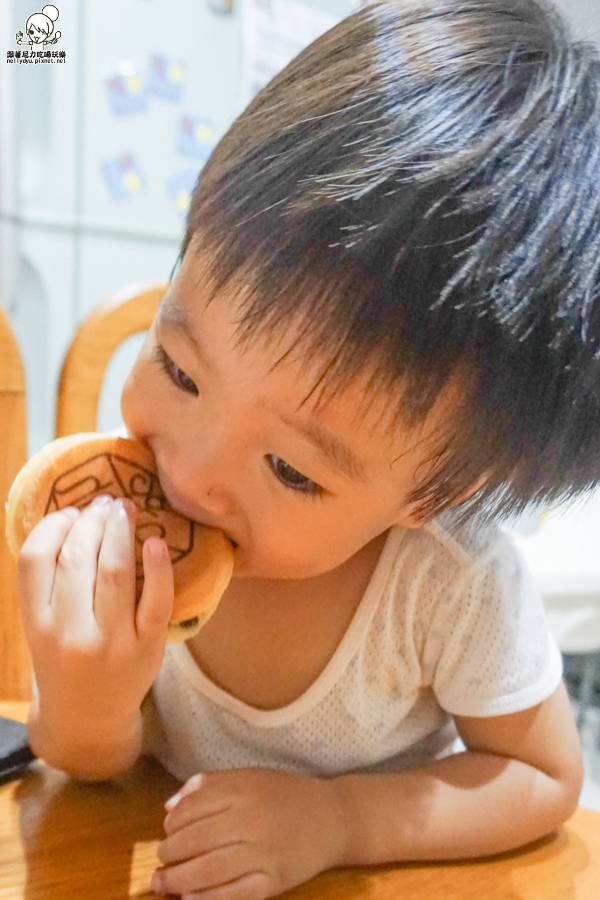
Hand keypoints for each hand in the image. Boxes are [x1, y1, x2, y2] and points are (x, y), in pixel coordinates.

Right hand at [18, 497, 173, 750]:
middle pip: (77, 559)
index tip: (70, 512)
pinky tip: (156, 543)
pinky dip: (158, 569)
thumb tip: (75, 517)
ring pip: (114, 573)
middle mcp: (70, 634)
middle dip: (91, 521)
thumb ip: (48, 583)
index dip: (53, 526)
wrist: (89, 719)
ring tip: (124, 510)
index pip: (35, 560)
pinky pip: (156, 601)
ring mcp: (112, 643)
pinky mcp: (149, 648)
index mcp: (37, 625)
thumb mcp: (41, 627)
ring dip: (120, 531)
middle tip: (104, 503)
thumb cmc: (63, 661)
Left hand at [152, 768, 346, 899]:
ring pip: (209, 870)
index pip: (192, 808)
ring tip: (163, 883)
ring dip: (178, 880)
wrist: (333, 818)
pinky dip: (207, 899)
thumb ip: (209, 785)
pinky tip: (190, 898)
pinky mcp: (274, 880)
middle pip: (196, 840)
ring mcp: (263, 852)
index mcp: (243, 788)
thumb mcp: (250, 777)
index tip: (166, 832)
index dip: (171, 824)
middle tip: (160, 860)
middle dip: (169, 854)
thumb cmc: (286, 794)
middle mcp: (252, 819)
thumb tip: (169, 807)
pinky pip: (234, 894)